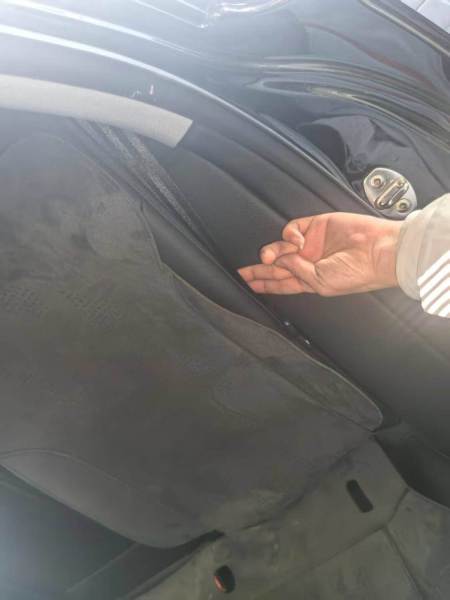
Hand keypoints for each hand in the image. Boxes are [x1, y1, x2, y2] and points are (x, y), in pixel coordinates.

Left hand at [238, 212, 401, 295]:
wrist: (376, 252)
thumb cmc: (353, 273)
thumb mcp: (319, 282)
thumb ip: (296, 271)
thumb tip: (279, 260)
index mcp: (310, 280)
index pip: (281, 282)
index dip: (264, 283)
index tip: (247, 283)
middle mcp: (309, 262)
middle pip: (277, 265)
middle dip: (260, 269)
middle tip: (244, 271)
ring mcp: (312, 244)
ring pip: (281, 246)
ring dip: (273, 251)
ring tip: (270, 256)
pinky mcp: (316, 226)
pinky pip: (293, 229)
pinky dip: (289, 235)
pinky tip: (296, 240)